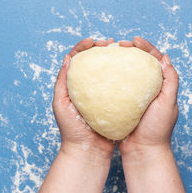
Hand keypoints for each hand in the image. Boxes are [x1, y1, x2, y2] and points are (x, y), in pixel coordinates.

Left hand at [52, 38, 115, 159]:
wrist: (88, 151)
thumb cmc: (71, 130)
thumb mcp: (61, 104)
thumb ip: (62, 82)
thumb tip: (68, 58)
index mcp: (73, 85)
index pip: (77, 59)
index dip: (84, 47)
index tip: (94, 41)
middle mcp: (87, 87)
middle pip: (93, 61)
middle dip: (101, 48)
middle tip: (110, 43)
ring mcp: (101, 94)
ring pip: (107, 71)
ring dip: (113, 58)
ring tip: (121, 50)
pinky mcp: (113, 102)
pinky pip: (118, 84)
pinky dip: (123, 74)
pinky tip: (130, 69)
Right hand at [118, 37, 178, 155]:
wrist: (143, 151)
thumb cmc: (157, 129)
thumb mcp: (169, 103)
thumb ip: (171, 81)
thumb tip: (166, 57)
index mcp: (161, 85)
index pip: (155, 59)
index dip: (146, 47)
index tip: (134, 40)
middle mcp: (149, 87)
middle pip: (140, 62)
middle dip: (131, 49)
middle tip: (118, 44)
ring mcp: (135, 95)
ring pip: (127, 71)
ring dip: (120, 60)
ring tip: (109, 52)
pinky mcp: (123, 102)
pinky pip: (117, 84)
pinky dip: (111, 75)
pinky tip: (102, 71)